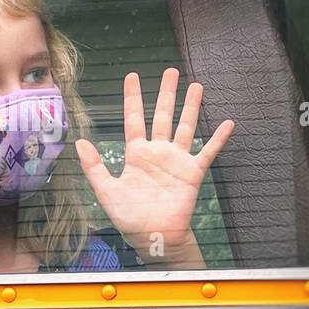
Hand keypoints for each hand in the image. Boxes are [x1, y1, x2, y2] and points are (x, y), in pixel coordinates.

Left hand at [76, 68, 234, 267]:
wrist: (153, 237)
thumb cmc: (129, 218)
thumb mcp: (106, 191)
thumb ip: (94, 167)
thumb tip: (80, 142)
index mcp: (136, 154)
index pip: (134, 118)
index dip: (132, 97)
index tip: (132, 76)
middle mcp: (157, 152)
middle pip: (162, 115)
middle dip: (166, 93)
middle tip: (171, 71)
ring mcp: (176, 161)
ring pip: (185, 127)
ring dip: (191, 107)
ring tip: (197, 86)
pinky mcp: (192, 173)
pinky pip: (207, 152)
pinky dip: (218, 138)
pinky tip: (228, 123)